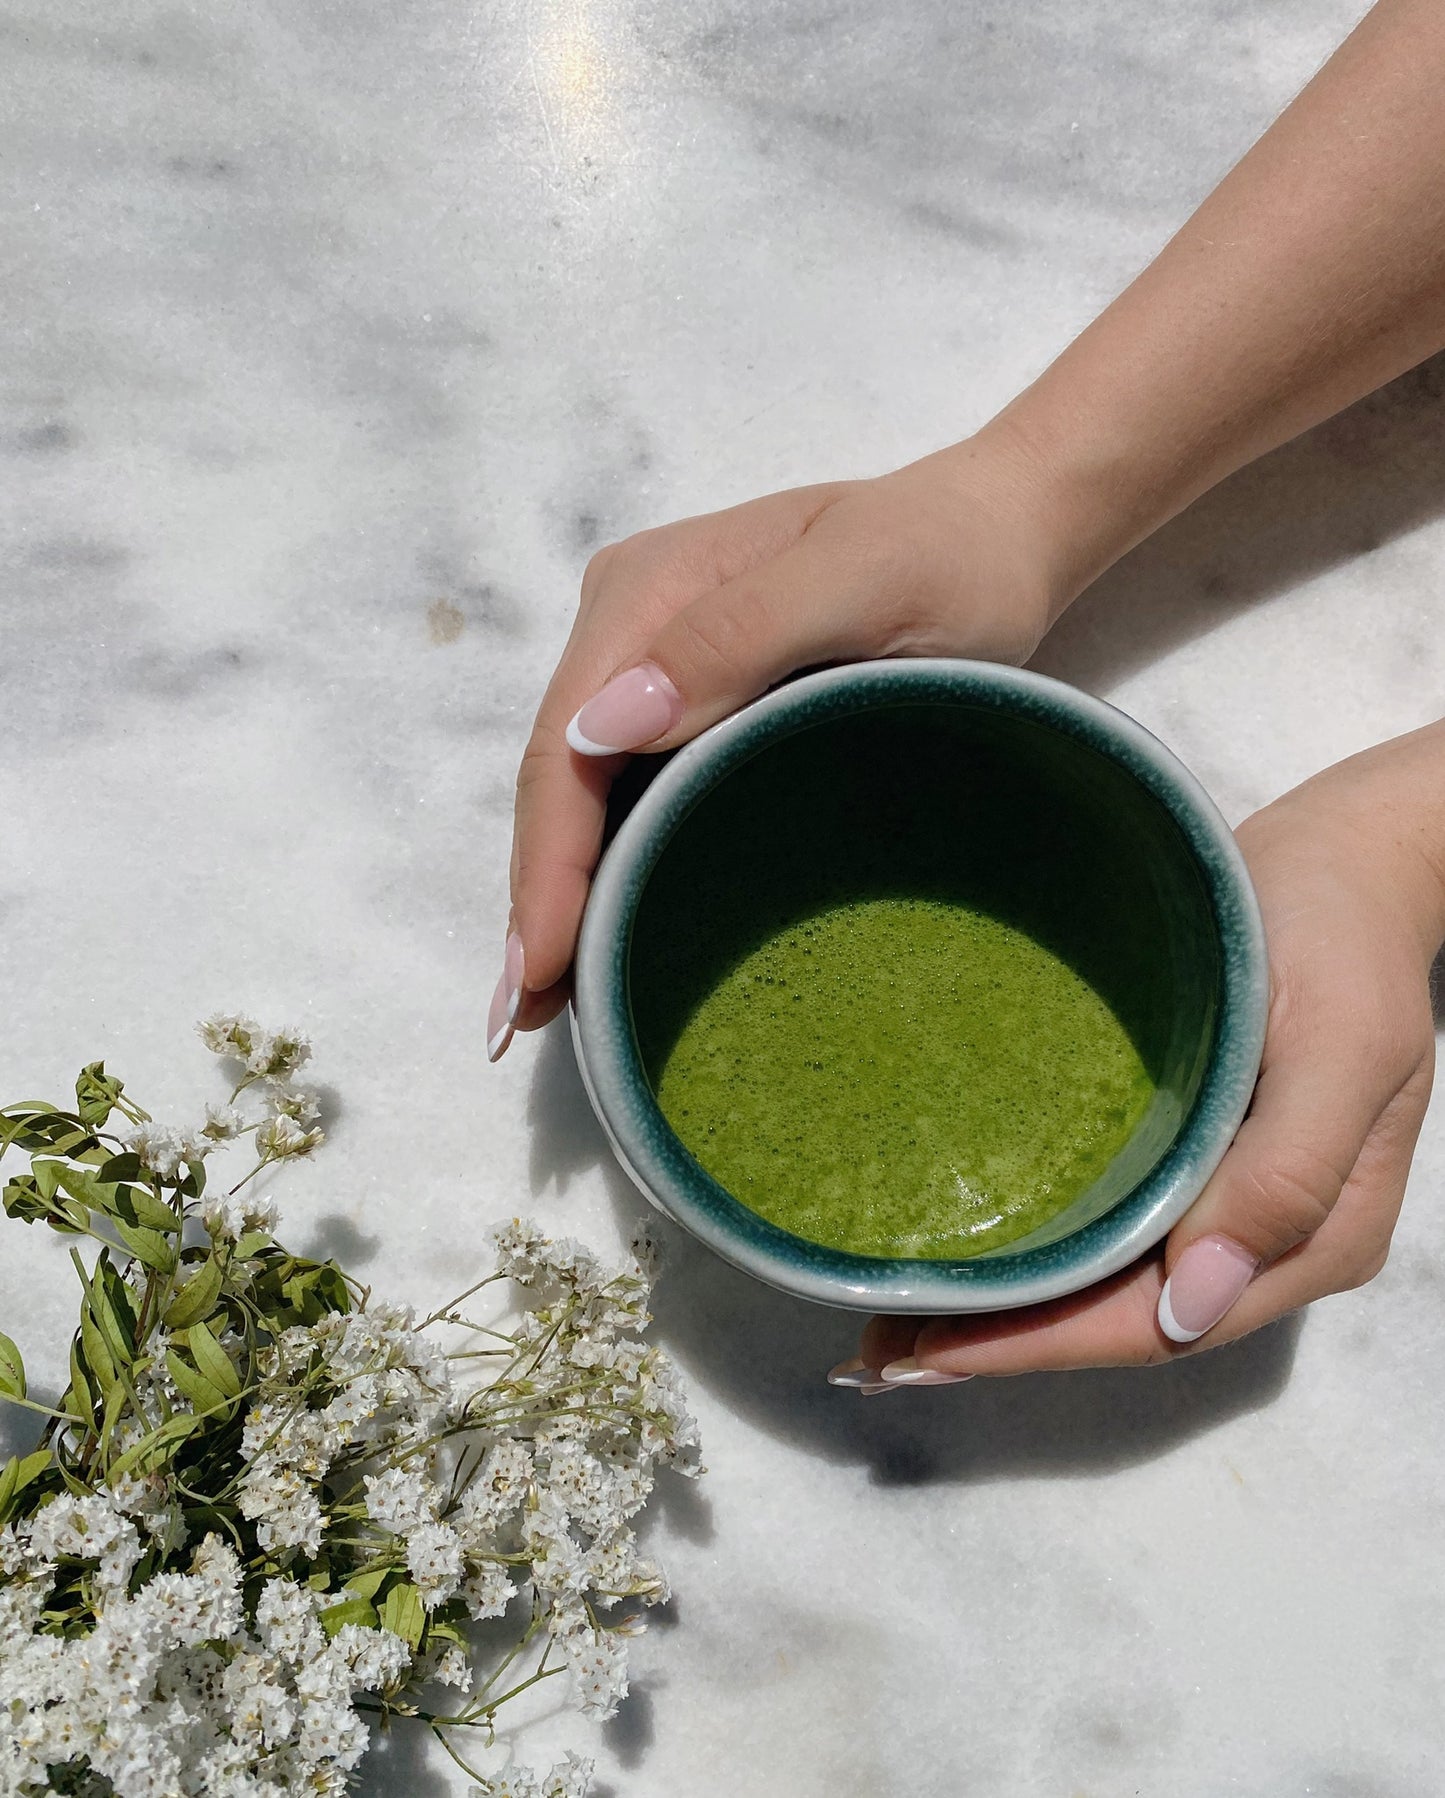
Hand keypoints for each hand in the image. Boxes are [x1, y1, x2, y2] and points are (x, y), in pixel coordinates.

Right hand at [490, 428, 1066, 1057]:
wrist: (999, 534)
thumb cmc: (950, 558)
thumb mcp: (861, 582)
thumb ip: (737, 638)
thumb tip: (606, 731)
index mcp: (648, 592)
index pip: (568, 746)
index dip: (548, 862)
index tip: (537, 966)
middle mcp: (631, 627)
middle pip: (561, 777)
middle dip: (540, 895)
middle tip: (526, 1015)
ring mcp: (657, 666)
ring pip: (587, 793)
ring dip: (564, 891)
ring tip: (547, 999)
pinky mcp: (694, 702)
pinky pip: (632, 792)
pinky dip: (610, 866)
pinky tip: (601, 931)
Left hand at [837, 725, 1444, 1389]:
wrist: (1351, 864)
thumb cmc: (1345, 938)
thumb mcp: (1340, 1044)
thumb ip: (1286, 1176)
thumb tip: (1196, 1303)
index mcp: (1315, 1234)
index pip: (1161, 1326)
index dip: (1043, 1348)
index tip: (932, 1352)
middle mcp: (1266, 1240)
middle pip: (1123, 1324)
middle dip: (1001, 1345)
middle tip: (873, 1351)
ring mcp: (1226, 1200)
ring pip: (1107, 1288)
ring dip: (1005, 1313)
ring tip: (891, 1321)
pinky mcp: (1191, 1156)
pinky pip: (1107, 1229)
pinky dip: (1033, 1252)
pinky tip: (962, 1252)